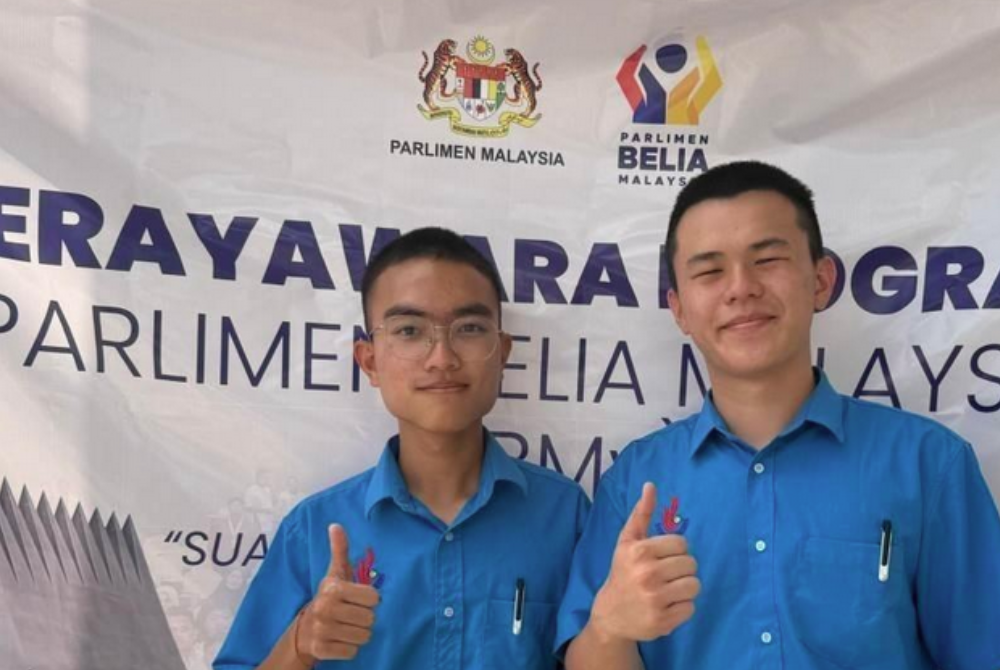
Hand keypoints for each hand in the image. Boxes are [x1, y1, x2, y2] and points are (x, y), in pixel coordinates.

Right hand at [296, 524, 379, 661]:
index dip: (369, 599)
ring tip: (345, 627)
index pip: (373, 597)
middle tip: (350, 615)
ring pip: (364, 636)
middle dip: (364, 618)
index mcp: (332, 588)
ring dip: (358, 633)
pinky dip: (349, 648)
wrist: (305, 629)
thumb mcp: (335, 573)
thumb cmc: (329, 597)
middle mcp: (325, 609)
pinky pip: (353, 651)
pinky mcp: (321, 650)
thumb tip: (335, 525)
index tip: (357, 598)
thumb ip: (339, 550)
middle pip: (370, 619)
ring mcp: (322, 631)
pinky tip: (339, 640)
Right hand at [590, 483, 699, 641]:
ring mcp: (656, 600)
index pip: (682, 544)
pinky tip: (666, 606)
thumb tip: (651, 485)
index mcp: (639, 552)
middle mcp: (647, 575)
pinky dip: (682, 607)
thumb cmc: (622, 572)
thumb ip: (641, 513)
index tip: (661, 558)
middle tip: (664, 575)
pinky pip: (691, 608)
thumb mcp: (627, 541)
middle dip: (680, 569)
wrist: (611, 614)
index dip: (675, 550)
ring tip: (668, 590)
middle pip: (691, 564)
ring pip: (695, 586)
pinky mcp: (664, 622)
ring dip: (684, 588)